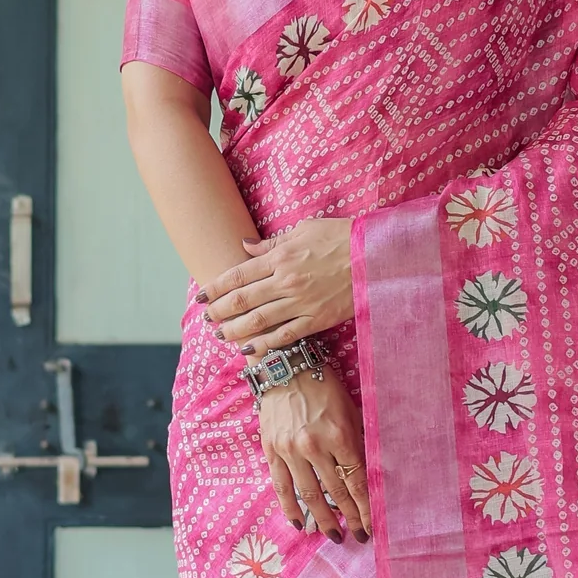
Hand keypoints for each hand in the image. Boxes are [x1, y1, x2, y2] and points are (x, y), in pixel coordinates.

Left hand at [202, 218, 352, 357]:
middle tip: (206, 318)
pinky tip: (249, 349)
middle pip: (242, 300)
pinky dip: (264, 344)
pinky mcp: (317, 319)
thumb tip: (245, 247)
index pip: (238, 275)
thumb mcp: (305, 229)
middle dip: (219, 311)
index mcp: (281, 257)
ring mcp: (301, 303)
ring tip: (221, 335)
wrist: (376, 255)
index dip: (215, 287)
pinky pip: (285, 335)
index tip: (201, 296)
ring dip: (235, 330)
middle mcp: (286, 281)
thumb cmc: (342, 237)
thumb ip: (271, 243)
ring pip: (258, 320)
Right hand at [257, 366, 370, 544]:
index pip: (356, 481)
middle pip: (335, 492)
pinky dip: (290, 508)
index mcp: (339, 435)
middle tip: (358, 536)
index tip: (372, 525)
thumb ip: (359, 442)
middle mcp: (313, 446)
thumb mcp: (351, 410)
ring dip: (323, 519)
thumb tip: (372, 474)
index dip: (365, 507)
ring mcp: (290, 450)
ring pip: (308, 494)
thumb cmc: (324, 387)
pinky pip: (281, 486)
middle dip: (349, 517)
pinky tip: (300, 524)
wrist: (285, 367)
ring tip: (334, 536)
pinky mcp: (272, 450)